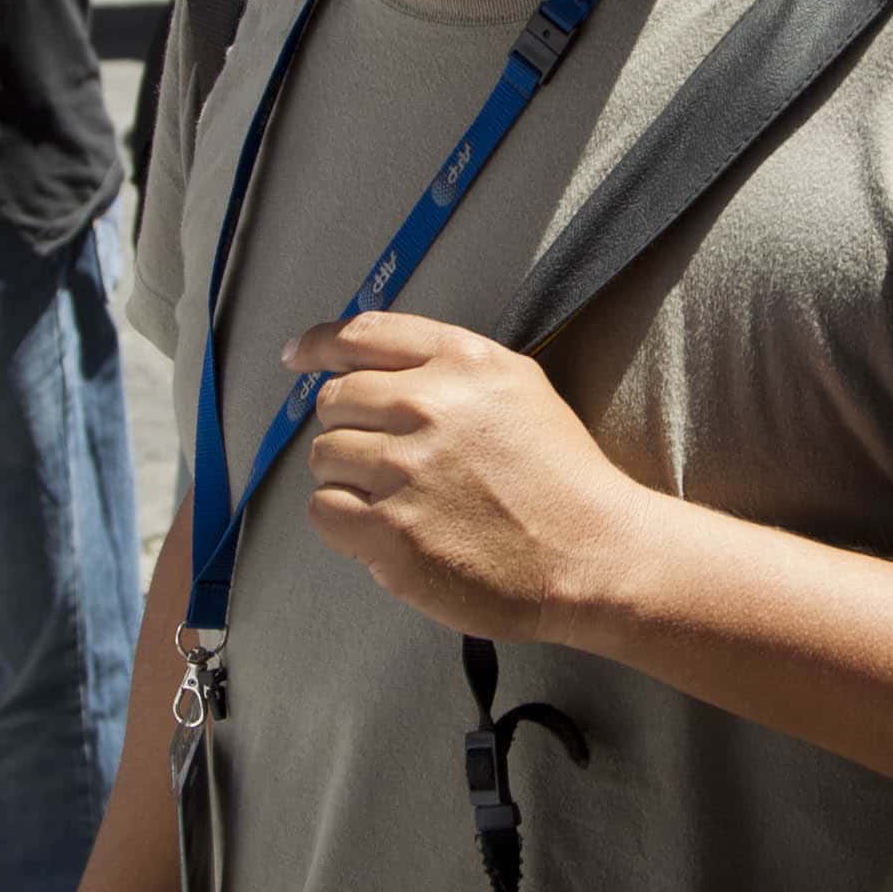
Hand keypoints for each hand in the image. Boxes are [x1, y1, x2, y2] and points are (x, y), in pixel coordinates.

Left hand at [288, 312, 653, 642]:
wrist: (594, 555)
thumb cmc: (559, 477)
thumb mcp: (517, 387)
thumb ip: (446, 367)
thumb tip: (364, 364)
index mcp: (462, 362)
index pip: (361, 335)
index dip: (318, 346)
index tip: (299, 357)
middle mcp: (428, 405)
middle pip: (334, 401)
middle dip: (349, 427)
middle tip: (385, 459)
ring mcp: (405, 470)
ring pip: (324, 456)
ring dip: (349, 477)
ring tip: (397, 499)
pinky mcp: (391, 532)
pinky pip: (325, 510)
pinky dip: (345, 520)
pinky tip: (385, 529)